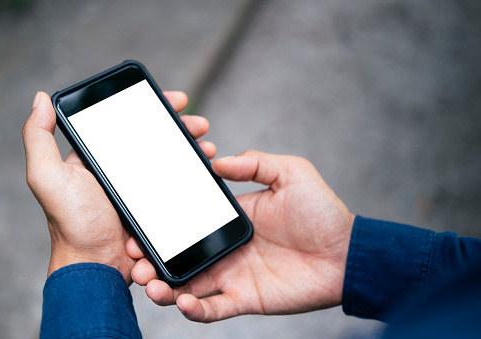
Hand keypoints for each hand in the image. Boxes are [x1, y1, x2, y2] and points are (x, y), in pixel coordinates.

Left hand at [23, 91, 214, 283]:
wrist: (96, 265)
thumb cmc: (71, 222)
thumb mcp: (47, 176)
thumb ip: (38, 137)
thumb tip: (42, 99)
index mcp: (96, 157)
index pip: (128, 121)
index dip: (152, 106)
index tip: (177, 100)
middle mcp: (118, 169)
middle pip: (155, 138)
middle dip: (180, 126)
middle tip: (199, 124)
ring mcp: (139, 188)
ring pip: (170, 160)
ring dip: (190, 149)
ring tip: (207, 146)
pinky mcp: (154, 206)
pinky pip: (176, 185)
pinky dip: (191, 176)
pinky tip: (204, 171)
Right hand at [127, 150, 354, 321]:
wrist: (346, 252)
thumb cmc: (322, 211)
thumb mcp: (290, 173)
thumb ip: (254, 163)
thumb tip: (216, 161)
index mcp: (231, 218)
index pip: (187, 222)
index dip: (161, 225)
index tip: (138, 223)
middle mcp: (226, 247)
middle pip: (180, 256)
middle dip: (153, 259)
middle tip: (134, 258)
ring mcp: (233, 274)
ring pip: (188, 285)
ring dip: (164, 287)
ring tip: (149, 283)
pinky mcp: (245, 298)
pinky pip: (212, 309)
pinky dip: (193, 310)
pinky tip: (182, 301)